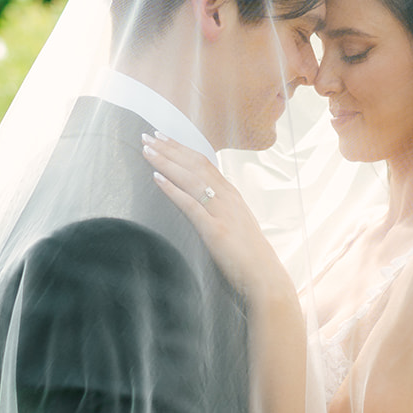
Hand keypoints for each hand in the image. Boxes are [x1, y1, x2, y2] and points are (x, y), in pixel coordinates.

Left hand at [143, 133, 290, 303]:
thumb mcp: (236, 224)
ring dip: (166, 162)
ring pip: (191, 178)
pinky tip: (156, 178)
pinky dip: (172, 189)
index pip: (204, 163)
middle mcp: (228, 197)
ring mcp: (222, 212)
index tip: (163, 137)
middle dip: (170, 148)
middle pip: (195, 164)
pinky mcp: (215, 230)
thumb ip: (220, 210)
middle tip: (148, 135)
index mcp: (232, 195)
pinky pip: (190, 204)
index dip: (182, 148)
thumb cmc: (250, 256)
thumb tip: (202, 202)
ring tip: (147, 150)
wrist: (265, 278)